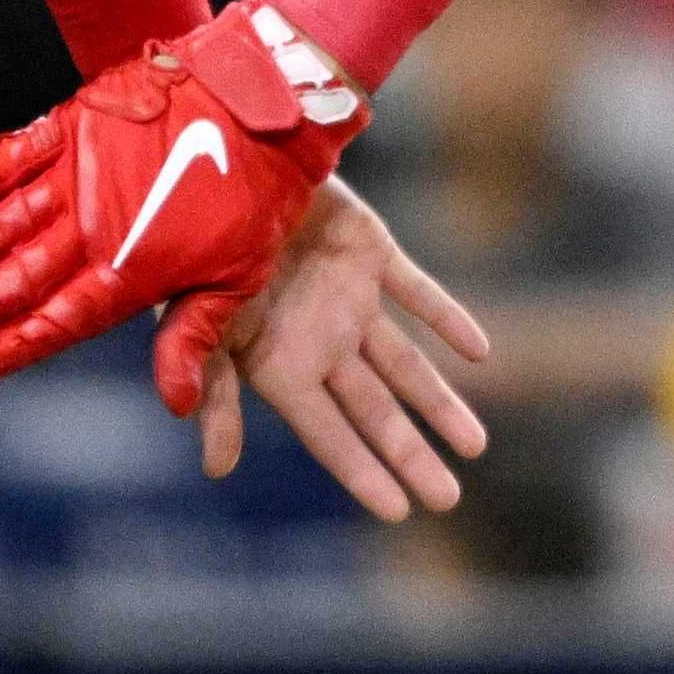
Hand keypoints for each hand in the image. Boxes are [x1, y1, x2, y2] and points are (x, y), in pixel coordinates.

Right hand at [0, 0, 365, 397]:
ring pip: (2, 228)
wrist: (264, 97)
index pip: (51, 325)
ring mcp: (78, 175)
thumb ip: (194, 336)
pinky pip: (10, 158)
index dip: (0, 353)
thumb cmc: (260, 193)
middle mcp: (95, 228)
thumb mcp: (238, 275)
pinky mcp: (74, 127)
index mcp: (132, 273)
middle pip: (15, 282)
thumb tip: (176, 406)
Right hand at [184, 180, 492, 520]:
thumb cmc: (194, 249)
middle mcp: (317, 339)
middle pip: (376, 410)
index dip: (364, 472)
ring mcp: (346, 296)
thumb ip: (211, 390)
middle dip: (411, 454)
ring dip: (440, 400)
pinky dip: (447, 317)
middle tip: (449, 499)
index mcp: (278, 365)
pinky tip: (480, 352)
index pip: (330, 434)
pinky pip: (416, 291)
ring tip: (475, 445)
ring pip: (405, 361)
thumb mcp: (195, 324)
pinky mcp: (368, 248)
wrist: (214, 161)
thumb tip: (217, 468)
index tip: (402, 512)